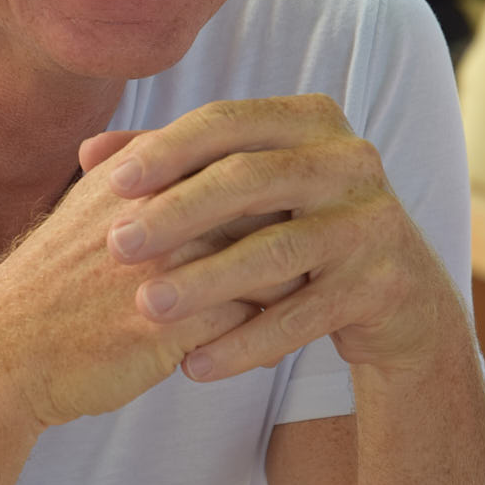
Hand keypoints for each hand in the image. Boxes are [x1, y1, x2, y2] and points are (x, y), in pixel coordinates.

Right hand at [0, 148, 285, 429]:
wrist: (1, 351)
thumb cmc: (51, 284)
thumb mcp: (90, 209)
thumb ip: (141, 173)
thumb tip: (192, 151)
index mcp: (138, 176)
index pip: (234, 155)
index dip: (275, 175)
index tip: (302, 197)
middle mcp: (156, 211)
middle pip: (263, 199)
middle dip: (298, 219)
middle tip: (326, 241)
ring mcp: (166, 266)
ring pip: (269, 257)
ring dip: (295, 274)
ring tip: (312, 291)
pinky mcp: (171, 325)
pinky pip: (252, 319)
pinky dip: (273, 326)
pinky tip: (281, 337)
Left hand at [91, 94, 465, 382]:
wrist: (397, 295)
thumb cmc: (296, 225)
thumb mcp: (246, 187)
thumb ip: (172, 164)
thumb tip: (87, 150)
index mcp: (311, 120)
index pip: (228, 122)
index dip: (168, 150)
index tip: (110, 182)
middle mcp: (350, 159)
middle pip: (250, 179)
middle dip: (177, 213)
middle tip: (116, 245)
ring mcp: (373, 221)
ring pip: (275, 252)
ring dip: (206, 282)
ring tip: (147, 307)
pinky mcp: (383, 283)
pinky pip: (304, 316)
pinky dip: (246, 342)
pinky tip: (196, 365)